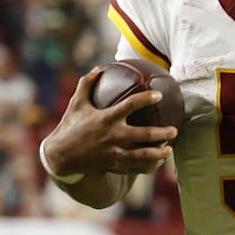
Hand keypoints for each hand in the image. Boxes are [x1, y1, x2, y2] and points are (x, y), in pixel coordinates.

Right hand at [43, 67, 177, 176]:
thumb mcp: (77, 104)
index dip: (145, 99)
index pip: (130, 105)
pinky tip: (158, 162)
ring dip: (158, 153)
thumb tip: (98, 68)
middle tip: (174, 130)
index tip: (159, 95)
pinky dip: (147, 165)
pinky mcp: (113, 164)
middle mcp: (112, 135)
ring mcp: (113, 151)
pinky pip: (134, 166)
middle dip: (161, 133)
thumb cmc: (70, 126)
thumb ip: (87, 84)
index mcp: (105, 118)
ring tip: (170, 150)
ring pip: (141, 154)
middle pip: (143, 135)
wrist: (60, 156)